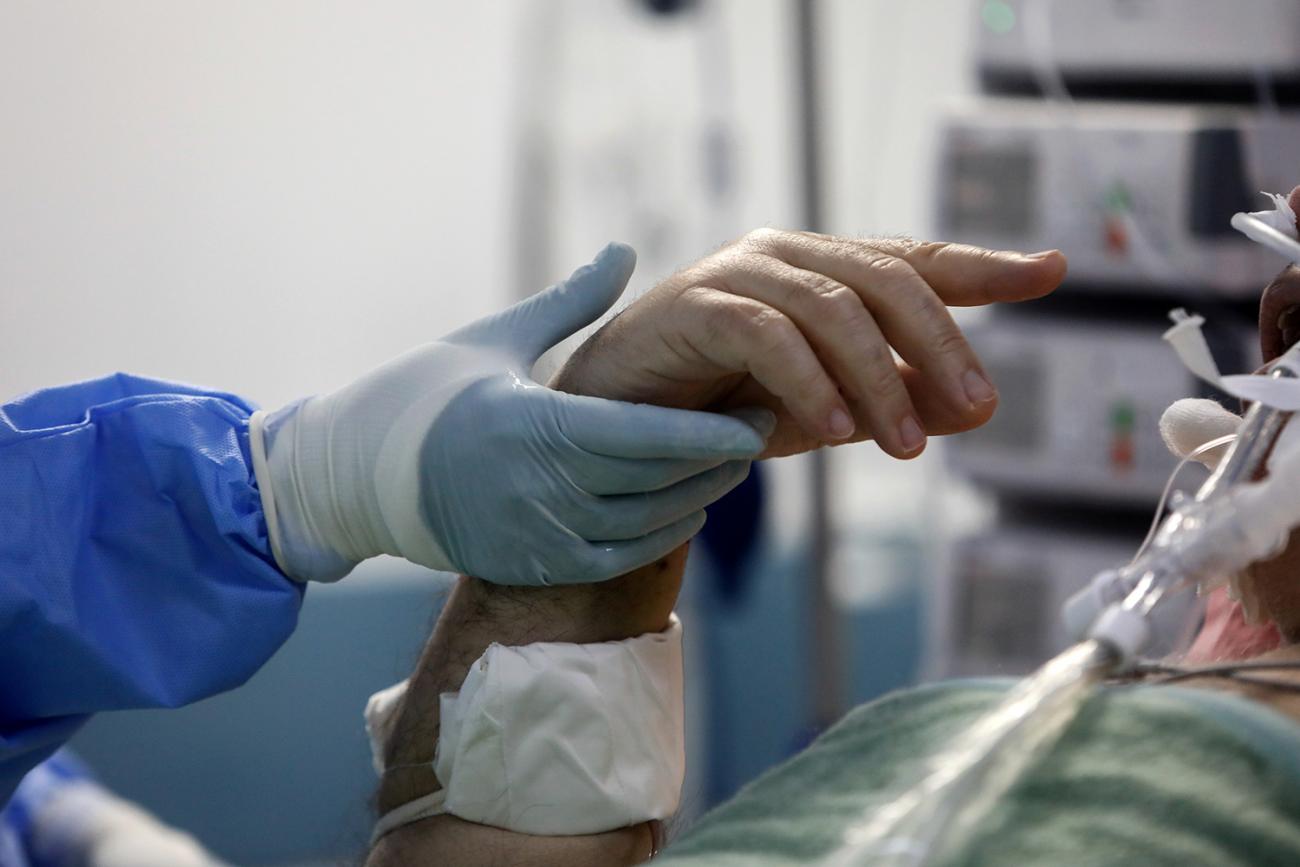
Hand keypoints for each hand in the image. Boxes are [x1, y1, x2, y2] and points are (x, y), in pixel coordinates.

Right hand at [250, 244, 771, 585]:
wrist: (351, 477)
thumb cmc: (422, 392)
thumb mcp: (492, 338)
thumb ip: (568, 301)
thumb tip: (625, 249)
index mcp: (529, 424)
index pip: (639, 435)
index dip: (706, 431)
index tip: (757, 417)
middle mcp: (536, 488)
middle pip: (653, 480)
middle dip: (717, 456)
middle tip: (764, 420)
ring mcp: (534, 535)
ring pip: (643, 523)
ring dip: (698, 494)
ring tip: (734, 461)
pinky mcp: (531, 566)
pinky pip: (616, 559)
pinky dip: (660, 534)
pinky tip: (689, 506)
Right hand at [553, 230, 1065, 457]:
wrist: (619, 421)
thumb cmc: (721, 405)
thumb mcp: (826, 409)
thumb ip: (893, 400)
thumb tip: (975, 408)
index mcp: (825, 270)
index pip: (915, 261)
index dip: (983, 267)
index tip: (1050, 272)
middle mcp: (788, 256)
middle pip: (887, 277)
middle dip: (941, 342)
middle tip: (979, 407)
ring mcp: (739, 272)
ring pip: (833, 306)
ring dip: (880, 379)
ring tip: (905, 446)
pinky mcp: (696, 304)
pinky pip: (768, 334)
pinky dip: (809, 381)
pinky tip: (837, 431)